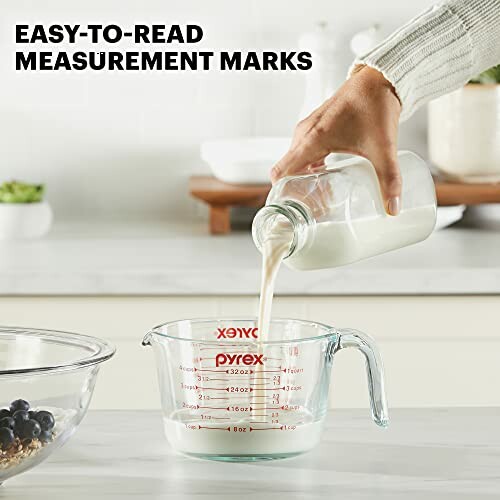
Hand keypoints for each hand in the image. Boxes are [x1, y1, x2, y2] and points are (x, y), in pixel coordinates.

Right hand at [270, 66, 401, 214]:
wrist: (378, 79)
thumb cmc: (375, 106)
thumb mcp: (383, 148)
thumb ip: (389, 179)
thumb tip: (393, 208)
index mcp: (312, 139)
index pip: (281, 172)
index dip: (282, 194)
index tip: (292, 211)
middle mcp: (304, 134)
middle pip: (286, 171)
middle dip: (294, 192)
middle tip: (310, 210)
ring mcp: (307, 130)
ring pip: (294, 162)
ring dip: (301, 180)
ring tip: (318, 199)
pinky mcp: (314, 128)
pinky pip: (302, 153)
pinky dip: (308, 168)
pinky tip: (324, 179)